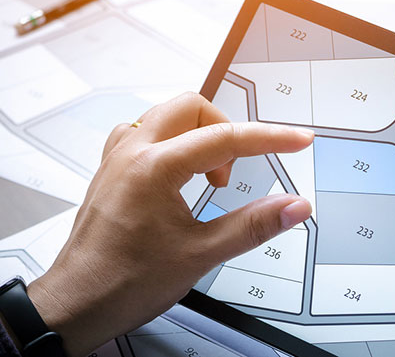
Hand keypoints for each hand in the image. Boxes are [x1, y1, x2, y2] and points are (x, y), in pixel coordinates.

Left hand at [27, 92, 313, 355]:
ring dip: (198, 136)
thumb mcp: (201, 254)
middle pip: (192, 108)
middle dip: (227, 130)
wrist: (76, 304)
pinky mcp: (112, 172)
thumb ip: (254, 225)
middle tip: (238, 171)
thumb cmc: (124, 283)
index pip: (226, 138)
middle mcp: (132, 153)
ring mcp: (117, 160)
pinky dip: (174, 146)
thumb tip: (294, 206)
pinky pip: (146, 136)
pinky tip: (181, 178)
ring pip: (166, 117)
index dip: (271, 138)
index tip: (299, 140)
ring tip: (210, 178)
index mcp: (155, 167)